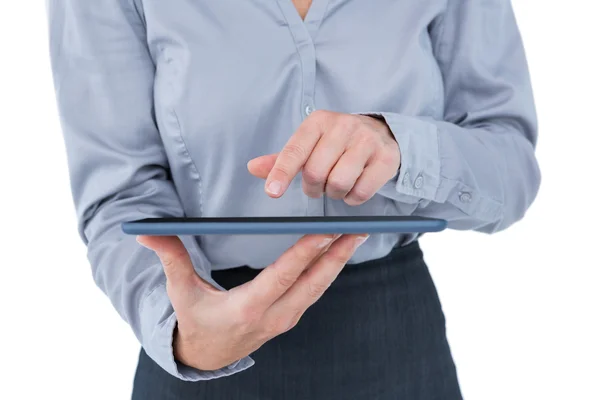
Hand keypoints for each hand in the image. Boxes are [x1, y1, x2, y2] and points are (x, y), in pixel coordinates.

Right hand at [137, 232, 368, 370]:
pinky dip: (329, 271)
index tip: (325, 231)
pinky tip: (339, 253)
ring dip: (338, 261)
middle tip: (356, 228)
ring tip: (355, 236)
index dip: (305, 253)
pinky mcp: (291, 316)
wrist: (208, 355)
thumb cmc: (195, 320)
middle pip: (312, 282)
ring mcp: (286, 318)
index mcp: (249, 307)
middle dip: (336, 254)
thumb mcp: (180, 292)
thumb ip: (170, 258)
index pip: (283, 275)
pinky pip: (315, 291)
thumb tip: (145, 231)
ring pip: (319, 287)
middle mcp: (274, 315)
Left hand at [247, 111, 400, 205]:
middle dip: (313, 188)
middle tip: (318, 186)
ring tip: (337, 185)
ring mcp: (366, 141)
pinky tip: (354, 188)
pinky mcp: (385, 158)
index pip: (295, 151)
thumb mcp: (310, 144)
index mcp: (318, 121)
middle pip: (315, 172)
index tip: (273, 192)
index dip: (282, 173)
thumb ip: (283, 159)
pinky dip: (353, 198)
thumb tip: (252, 167)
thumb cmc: (337, 143)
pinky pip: (361, 191)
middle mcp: (343, 126)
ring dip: (334, 193)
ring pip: (338, 183)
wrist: (382, 133)